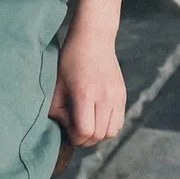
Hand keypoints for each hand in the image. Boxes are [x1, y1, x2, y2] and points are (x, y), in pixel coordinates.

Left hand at [49, 30, 126, 147]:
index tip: (68, 130)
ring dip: (98, 135)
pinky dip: (107, 127)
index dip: (75, 137)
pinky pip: (119, 122)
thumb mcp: (56, 85)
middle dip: (85, 140)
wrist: (94, 38)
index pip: (85, 131)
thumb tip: (66, 128)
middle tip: (75, 131)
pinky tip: (97, 118)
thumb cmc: (70, 60)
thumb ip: (57, 111)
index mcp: (85, 94)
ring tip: (87, 125)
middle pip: (99, 135)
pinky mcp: (122, 95)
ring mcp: (116, 96)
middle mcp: (104, 96)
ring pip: (111, 132)